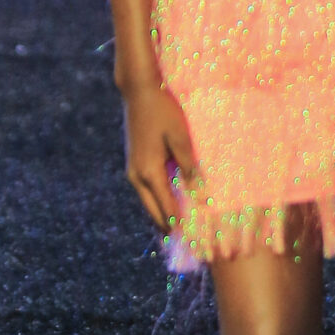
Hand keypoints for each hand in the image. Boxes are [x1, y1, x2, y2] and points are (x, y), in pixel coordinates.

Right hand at [121, 80, 196, 231]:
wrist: (139, 92)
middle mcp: (137, 176)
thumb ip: (190, 167)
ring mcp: (132, 171)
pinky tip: (170, 205)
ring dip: (163, 215)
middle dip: (169, 227)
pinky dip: (158, 201)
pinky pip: (146, 191)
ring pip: (149, 202)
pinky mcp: (134, 164)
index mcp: (149, 172)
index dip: (180, 225)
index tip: (193, 239)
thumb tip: (201, 195)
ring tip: (180, 229)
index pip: (166, 208)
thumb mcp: (181, 137)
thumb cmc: (164, 112)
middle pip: (154, 212)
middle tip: (187, 242)